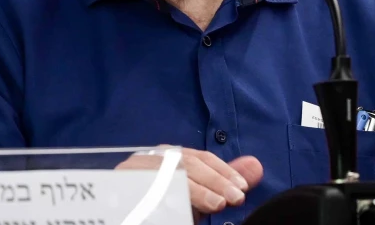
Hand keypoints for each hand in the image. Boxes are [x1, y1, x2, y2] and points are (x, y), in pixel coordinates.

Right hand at [116, 146, 262, 220]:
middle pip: (184, 164)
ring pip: (166, 175)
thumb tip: (256, 165)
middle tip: (235, 198)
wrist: (124, 216)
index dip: (222, 171)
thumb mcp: (197, 196)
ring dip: (194, 190)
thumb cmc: (162, 208)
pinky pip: (146, 193)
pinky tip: (182, 211)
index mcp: (166, 157)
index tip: (242, 188)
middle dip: (213, 180)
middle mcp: (147, 160)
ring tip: (215, 204)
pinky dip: (167, 200)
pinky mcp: (118, 189)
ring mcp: (130, 174)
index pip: (198, 158)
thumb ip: (222, 182)